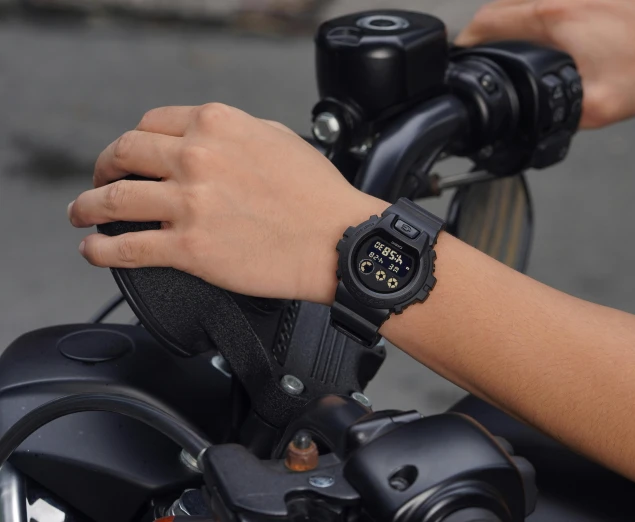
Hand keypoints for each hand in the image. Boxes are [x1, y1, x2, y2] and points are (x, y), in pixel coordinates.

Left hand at [68, 103, 385, 304]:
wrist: (339, 241)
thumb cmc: (319, 196)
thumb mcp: (278, 138)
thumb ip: (234, 134)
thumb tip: (207, 142)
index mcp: (217, 125)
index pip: (151, 123)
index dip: (133, 141)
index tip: (131, 155)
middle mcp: (196, 157)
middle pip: (124, 154)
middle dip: (105, 167)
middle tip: (101, 181)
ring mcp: (188, 203)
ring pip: (112, 200)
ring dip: (88, 206)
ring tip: (81, 214)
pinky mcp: (189, 247)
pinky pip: (125, 247)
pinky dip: (99, 249)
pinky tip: (93, 249)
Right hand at [456, 0, 634, 127]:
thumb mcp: (602, 107)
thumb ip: (565, 119)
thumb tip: (543, 126)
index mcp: (552, 20)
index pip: (489, 22)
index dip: (466, 42)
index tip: (459, 58)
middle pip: (500, 7)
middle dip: (481, 32)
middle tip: (476, 57)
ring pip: (522, 1)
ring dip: (506, 21)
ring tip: (502, 49)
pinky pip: (546, 2)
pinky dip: (531, 16)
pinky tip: (539, 37)